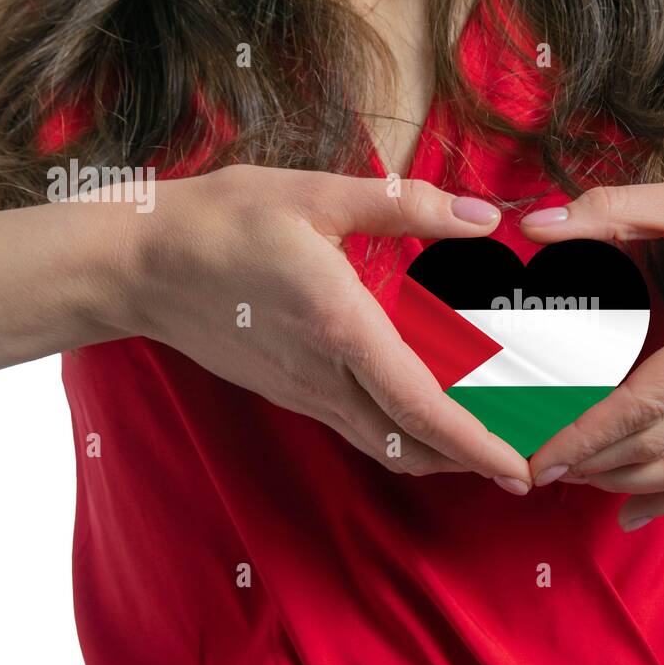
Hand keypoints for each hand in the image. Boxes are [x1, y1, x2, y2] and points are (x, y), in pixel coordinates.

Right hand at [114, 164, 531, 490]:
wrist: (136, 264)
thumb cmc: (222, 221)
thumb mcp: (314, 195)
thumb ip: (405, 206)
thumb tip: (483, 219)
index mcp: (341, 328)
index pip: (422, 407)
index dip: (477, 445)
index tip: (521, 470)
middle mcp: (325, 376)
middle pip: (412, 445)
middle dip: (473, 464)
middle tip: (527, 464)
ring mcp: (304, 393)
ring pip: (385, 446)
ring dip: (441, 456)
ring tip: (490, 447)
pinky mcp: (290, 393)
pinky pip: (360, 430)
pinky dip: (405, 437)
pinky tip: (430, 415)